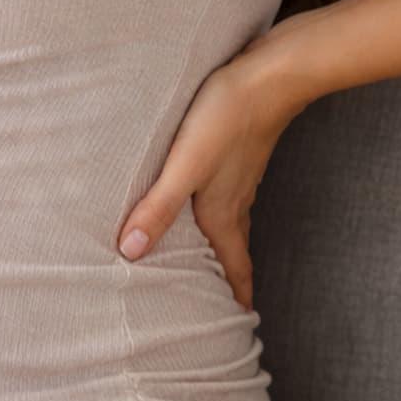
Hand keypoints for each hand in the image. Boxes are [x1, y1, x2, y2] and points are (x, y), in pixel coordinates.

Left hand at [115, 40, 311, 311]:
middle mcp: (235, 201)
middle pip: (234, 251)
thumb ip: (158, 207)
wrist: (270, 74)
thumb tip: (130, 252)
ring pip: (232, 223)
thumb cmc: (227, 118)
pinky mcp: (239, 152)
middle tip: (221, 305)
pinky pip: (230, 195)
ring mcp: (241, 176)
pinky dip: (220, 212)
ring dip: (224, 246)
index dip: (236, 298)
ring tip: (211, 261)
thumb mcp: (185, 165)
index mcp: (222, 213)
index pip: (234, 268)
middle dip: (228, 279)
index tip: (237, 326)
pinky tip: (209, 199)